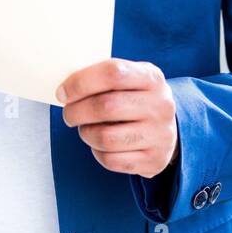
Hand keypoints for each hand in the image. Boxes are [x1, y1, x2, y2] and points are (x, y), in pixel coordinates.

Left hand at [55, 58, 178, 178]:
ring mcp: (160, 135)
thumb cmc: (137, 99)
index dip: (81, 82)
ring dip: (85, 134)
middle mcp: (160, 105)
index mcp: (152, 78)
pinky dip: (97, 152)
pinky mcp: (154, 160)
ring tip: (85, 129)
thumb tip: (66, 89)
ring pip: (105, 137)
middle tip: (69, 114)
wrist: (168, 129)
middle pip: (106, 107)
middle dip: (76, 111)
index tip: (63, 92)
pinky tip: (99, 145)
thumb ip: (103, 78)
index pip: (113, 73)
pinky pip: (111, 160)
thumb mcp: (131, 79)